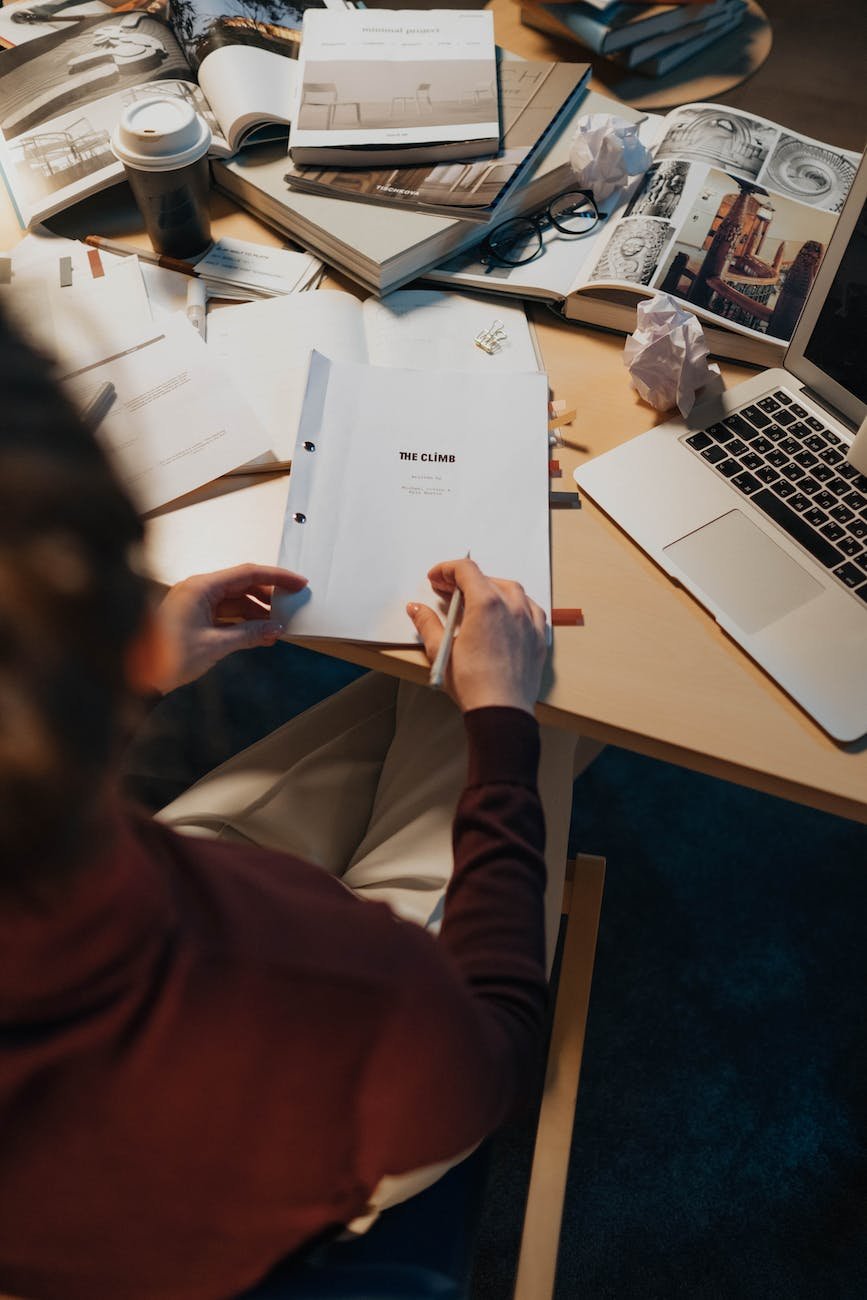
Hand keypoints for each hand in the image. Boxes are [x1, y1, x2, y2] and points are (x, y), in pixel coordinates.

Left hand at [153, 564, 305, 692]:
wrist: (139, 675)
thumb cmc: (165, 656)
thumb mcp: (215, 645)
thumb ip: (249, 634)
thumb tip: (274, 628)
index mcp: (201, 587)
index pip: (247, 573)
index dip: (276, 577)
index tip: (297, 582)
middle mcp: (198, 590)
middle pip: (242, 585)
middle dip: (268, 596)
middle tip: (291, 605)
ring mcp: (195, 603)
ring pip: (236, 600)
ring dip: (257, 612)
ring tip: (277, 626)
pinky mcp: (194, 617)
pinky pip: (226, 614)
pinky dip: (243, 622)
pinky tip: (259, 634)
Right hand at [407, 558, 546, 714]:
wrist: (502, 711)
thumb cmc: (473, 683)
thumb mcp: (441, 650)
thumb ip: (427, 623)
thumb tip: (416, 608)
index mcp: (486, 604)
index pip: (466, 570)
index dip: (446, 570)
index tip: (436, 578)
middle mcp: (511, 606)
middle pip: (487, 578)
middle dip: (464, 581)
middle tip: (446, 590)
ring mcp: (528, 620)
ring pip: (511, 590)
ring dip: (491, 588)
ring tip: (475, 598)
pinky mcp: (538, 637)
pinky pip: (530, 609)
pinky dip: (516, 604)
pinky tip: (507, 613)